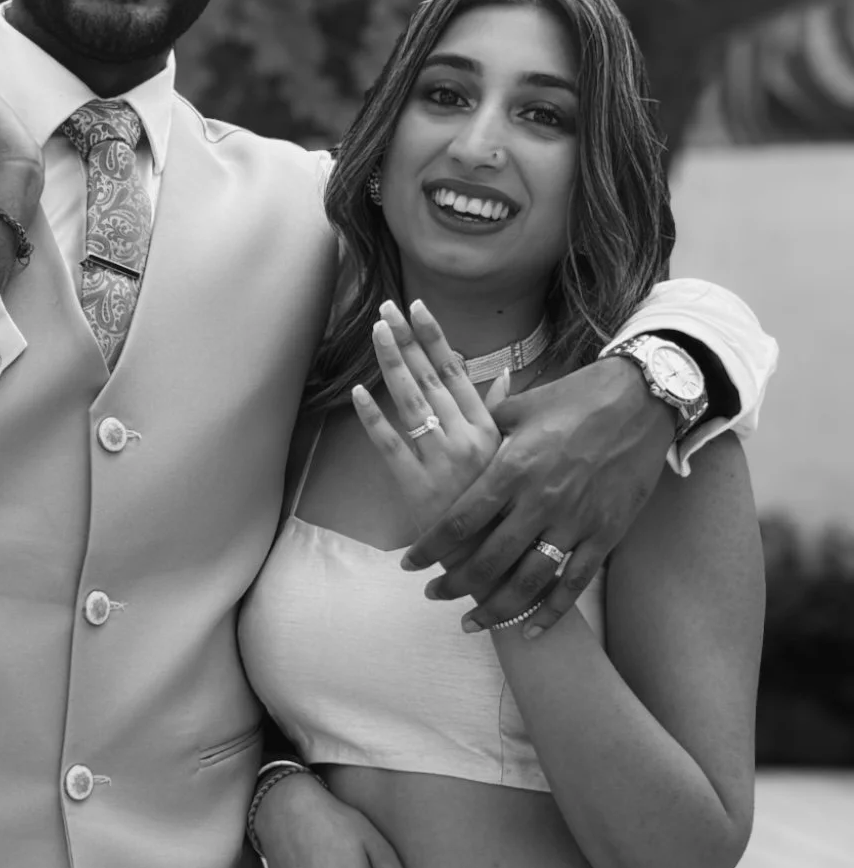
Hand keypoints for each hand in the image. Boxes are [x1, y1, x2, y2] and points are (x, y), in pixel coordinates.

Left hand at [350, 299, 503, 538]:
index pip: (455, 372)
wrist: (491, 560)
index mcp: (488, 428)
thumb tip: (504, 372)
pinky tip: (358, 391)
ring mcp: (441, 462)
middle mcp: (466, 439)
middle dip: (406, 339)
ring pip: (411, 403)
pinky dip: (374, 417)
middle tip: (385, 309)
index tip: (417, 307)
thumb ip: (501, 413)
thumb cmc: (500, 507)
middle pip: (429, 379)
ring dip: (391, 363)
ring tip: (376, 333)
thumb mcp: (509, 455)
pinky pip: (391, 445)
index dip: (434, 337)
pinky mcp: (417, 487)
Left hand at [405, 353, 675, 635]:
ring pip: (527, 581)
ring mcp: (575, 522)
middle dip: (455, 584)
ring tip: (471, 621)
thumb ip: (484, 429)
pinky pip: (574, 583)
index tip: (409, 564)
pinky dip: (552, 612)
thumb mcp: (520, 406)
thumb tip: (455, 435)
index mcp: (512, 468)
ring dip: (496, 607)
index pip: (459, 520)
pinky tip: (531, 631)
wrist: (644, 399)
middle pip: (487, 559)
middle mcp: (539, 501)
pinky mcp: (606, 534)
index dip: (431, 548)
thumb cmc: (577, 397)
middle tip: (433, 596)